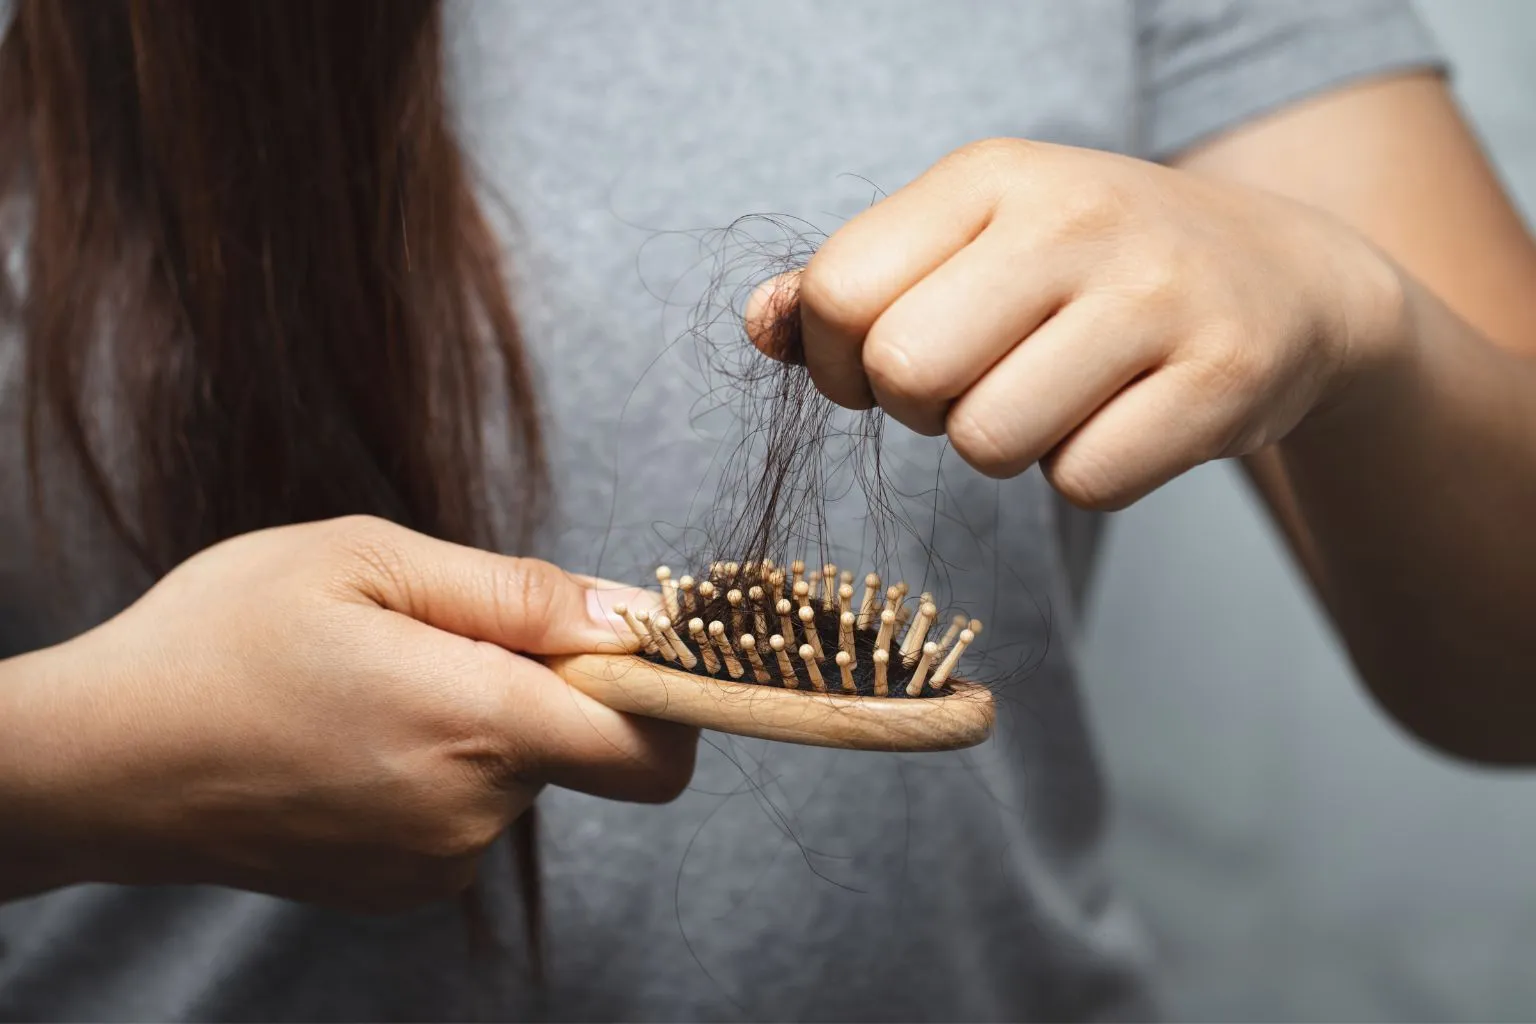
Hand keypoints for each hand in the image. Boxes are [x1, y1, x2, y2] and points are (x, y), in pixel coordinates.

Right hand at [1, 516, 694, 908]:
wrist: (99, 762)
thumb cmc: (222, 638)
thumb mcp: (368, 560)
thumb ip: (518, 592)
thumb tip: (633, 615)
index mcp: (477, 724)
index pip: (653, 746)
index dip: (666, 691)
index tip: (624, 644)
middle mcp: (473, 814)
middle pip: (583, 746)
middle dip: (542, 684)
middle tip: (435, 636)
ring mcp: (436, 864)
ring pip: (520, 774)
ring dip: (481, 722)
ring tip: (375, 684)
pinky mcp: (402, 889)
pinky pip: (470, 812)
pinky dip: (442, 768)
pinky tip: (357, 736)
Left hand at [751, 138, 1405, 508]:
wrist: (1283, 277)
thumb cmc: (1091, 269)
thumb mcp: (972, 241)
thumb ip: (854, 283)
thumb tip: (760, 326)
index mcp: (990, 175)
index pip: (839, 292)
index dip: (839, 361)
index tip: (886, 365)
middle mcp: (1074, 217)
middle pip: (905, 373)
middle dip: (922, 408)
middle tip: (979, 384)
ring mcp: (1157, 294)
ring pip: (988, 442)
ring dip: (1005, 447)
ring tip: (1057, 395)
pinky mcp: (1223, 376)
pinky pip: (1084, 483)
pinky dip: (1089, 474)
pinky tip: (1125, 417)